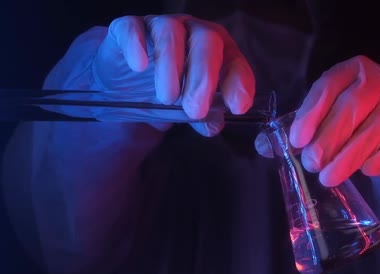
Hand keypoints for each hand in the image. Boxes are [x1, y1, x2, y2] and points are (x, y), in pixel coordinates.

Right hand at [93, 14, 254, 134]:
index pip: (234, 60)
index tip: (237, 107)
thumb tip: (213, 125)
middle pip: (207, 40)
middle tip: (195, 110)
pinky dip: (136, 44)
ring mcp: (160, 26)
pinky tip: (139, 66)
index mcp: (217, 51)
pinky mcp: (127, 28)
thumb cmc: (169, 94)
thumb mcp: (189, 110)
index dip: (239, 81)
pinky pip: (132, 28)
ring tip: (167, 98)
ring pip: (170, 32)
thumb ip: (205, 117)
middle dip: (204, 77)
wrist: (125, 88)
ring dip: (171, 66)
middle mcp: (192, 32)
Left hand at [255, 55, 379, 186]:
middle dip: (328, 137)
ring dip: (350, 154)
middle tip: (311, 163)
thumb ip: (300, 132)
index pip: (328, 85)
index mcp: (353, 70)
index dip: (311, 112)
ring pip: (377, 126)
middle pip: (353, 105)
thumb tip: (264, 146)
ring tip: (329, 177)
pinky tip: (367, 171)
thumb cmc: (363, 126)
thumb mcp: (331, 122)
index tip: (296, 140)